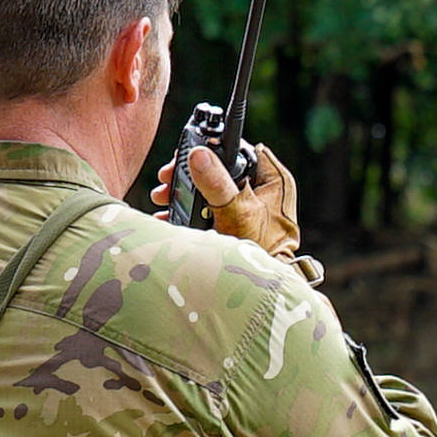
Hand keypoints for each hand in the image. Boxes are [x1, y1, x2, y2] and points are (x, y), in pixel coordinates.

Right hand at [172, 143, 298, 258]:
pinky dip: (189, 210)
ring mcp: (249, 206)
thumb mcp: (235, 211)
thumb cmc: (259, 250)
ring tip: (162, 196)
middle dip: (190, 172)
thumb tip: (199, 155)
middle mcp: (264, 190)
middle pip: (221, 168)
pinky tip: (168, 214)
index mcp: (274, 180)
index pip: (242, 150)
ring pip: (211, 188)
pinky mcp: (236, 222)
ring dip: (184, 191)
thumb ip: (217, 183)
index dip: (214, 148)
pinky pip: (209, 207)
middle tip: (167, 177)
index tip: (189, 153)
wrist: (260, 288)